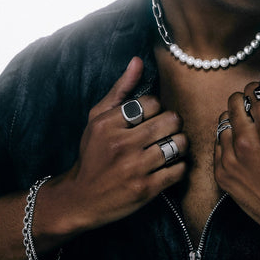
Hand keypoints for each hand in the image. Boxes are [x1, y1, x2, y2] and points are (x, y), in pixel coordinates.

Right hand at [55, 57, 187, 232]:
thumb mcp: (97, 118)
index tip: (150, 117)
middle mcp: (122, 144)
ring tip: (171, 145)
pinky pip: (179, 170)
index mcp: (109, 123)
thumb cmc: (92, 154)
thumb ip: (120, 89)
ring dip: (180, 144)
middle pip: (170, 120)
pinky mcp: (145, 190)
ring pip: (178, 144)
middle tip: (166, 129)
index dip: (156, 108)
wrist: (80, 198)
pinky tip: (170, 164)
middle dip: (172, 123)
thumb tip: (137, 61)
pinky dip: (180, 166)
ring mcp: (135, 168)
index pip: (152, 102)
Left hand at [214, 53, 259, 259]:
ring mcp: (232, 162)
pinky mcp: (223, 177)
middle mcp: (248, 144)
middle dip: (247, 103)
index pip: (253, 91)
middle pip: (234, 102)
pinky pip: (217, 145)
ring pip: (223, 122)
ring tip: (254, 134)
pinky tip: (246, 151)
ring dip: (236, 122)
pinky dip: (229, 143)